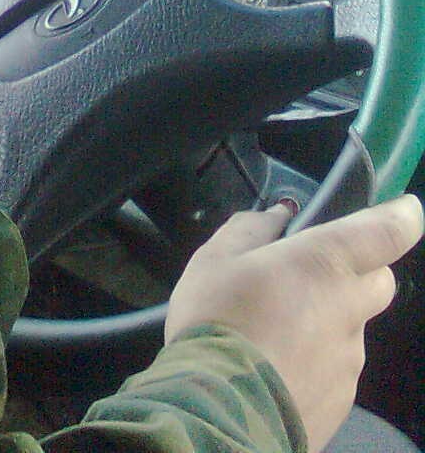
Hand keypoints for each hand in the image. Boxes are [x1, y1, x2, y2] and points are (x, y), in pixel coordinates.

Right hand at [165, 194, 422, 452]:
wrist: (219, 412)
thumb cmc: (215, 319)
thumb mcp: (214, 259)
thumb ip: (250, 229)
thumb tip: (278, 215)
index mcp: (324, 263)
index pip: (387, 232)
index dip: (402, 216)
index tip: (406, 209)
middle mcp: (349, 309)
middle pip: (380, 281)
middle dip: (360, 272)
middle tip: (313, 274)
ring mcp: (349, 361)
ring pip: (353, 328)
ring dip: (329, 321)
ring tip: (276, 332)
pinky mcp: (341, 401)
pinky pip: (337, 370)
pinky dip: (316, 361)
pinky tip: (277, 367)